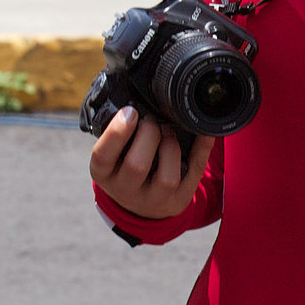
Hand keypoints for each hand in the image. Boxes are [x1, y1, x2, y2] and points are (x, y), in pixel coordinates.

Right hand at [89, 105, 215, 218]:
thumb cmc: (125, 167)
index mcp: (104, 174)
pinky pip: (194, 173)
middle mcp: (126, 191)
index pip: (102, 155)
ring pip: (166, 177)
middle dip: (149, 134)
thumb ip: (119, 132)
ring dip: (171, 145)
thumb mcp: (113, 153)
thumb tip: (135, 100)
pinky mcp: (178, 201)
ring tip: (168, 130)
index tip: (130, 111)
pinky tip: (202, 132)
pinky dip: (201, 149)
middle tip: (151, 120)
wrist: (142, 204)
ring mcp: (154, 200)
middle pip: (136, 165)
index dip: (117, 131)